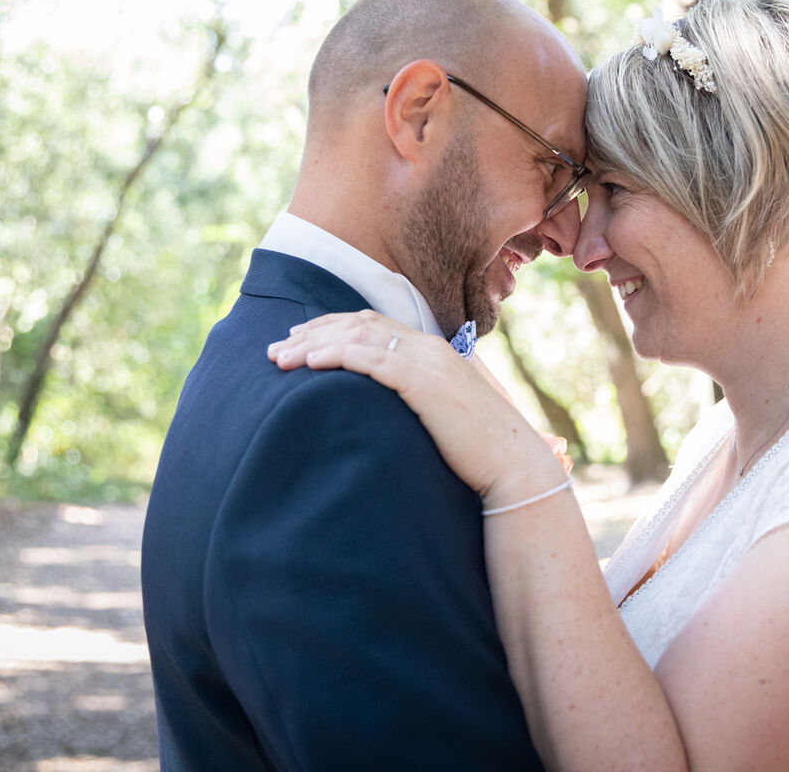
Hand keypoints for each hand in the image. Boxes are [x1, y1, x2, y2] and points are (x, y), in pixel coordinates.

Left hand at [267, 310, 566, 507]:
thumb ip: (414, 400)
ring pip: (358, 337)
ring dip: (313, 344)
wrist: (512, 465)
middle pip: (358, 324)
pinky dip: (337, 355)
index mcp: (432, 350)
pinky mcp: (422, 382)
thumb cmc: (477, 450)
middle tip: (275, 347)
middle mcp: (428, 347)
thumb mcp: (441, 415)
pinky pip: (371, 359)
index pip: (372, 324)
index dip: (331, 327)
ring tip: (279, 357)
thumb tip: (384, 409)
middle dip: (312, 332)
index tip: (299, 338)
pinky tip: (310, 363)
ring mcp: (426, 362)